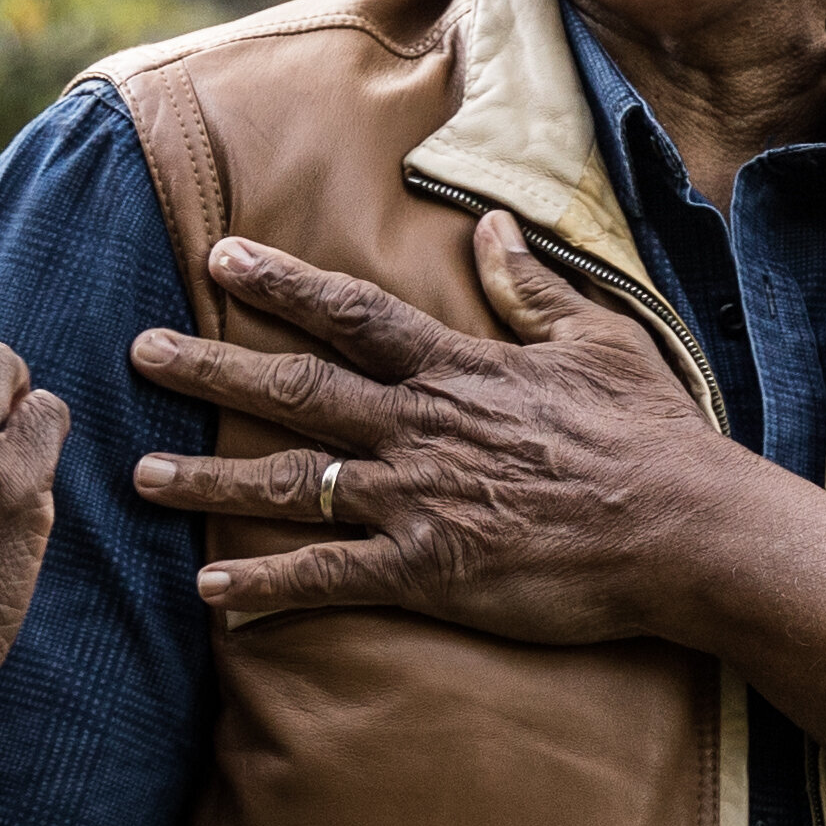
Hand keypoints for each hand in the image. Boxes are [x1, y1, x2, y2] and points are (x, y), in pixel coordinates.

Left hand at [126, 218, 718, 643]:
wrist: (685, 530)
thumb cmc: (652, 436)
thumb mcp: (598, 340)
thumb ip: (532, 289)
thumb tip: (491, 230)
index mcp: (459, 368)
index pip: (352, 313)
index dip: (281, 284)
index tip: (220, 259)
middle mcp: (422, 427)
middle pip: (296, 390)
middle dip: (211, 370)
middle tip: (139, 352)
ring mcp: (419, 500)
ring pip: (293, 484)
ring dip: (211, 483)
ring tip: (143, 479)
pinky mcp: (429, 571)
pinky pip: (329, 579)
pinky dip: (266, 589)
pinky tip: (211, 596)